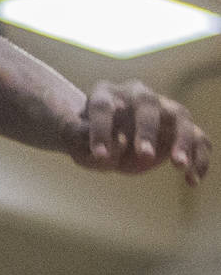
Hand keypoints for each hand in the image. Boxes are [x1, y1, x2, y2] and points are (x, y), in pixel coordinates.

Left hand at [68, 80, 211, 185]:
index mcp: (104, 94)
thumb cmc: (87, 139)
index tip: (99, 156)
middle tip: (145, 155)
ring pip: (180, 116)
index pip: (102, 106)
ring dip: (182, 140)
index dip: (100, 129)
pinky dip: (198, 158)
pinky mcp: (179, 129)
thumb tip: (112, 148)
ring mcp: (162, 109)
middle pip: (146, 102)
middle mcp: (136, 95)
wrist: (106, 140)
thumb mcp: (75, 141)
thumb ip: (83, 140)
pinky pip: (198, 138)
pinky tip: (191, 180)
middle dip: (146, 128)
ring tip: (179, 166)